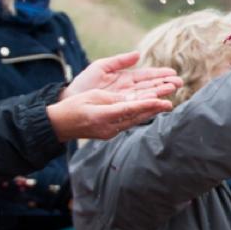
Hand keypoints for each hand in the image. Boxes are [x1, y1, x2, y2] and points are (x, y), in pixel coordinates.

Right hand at [48, 84, 179, 141]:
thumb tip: (131, 98)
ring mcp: (109, 132)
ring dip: (149, 113)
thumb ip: (113, 98)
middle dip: (153, 110)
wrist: (59, 125)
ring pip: (133, 121)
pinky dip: (139, 116)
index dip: (147, 105)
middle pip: (136, 117)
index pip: (129, 109)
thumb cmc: (73, 106)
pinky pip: (128, 123)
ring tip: (164, 106)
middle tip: (170, 103)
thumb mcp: (93, 97)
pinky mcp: (109, 133)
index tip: (161, 101)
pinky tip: (148, 112)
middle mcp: (109, 127)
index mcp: (103, 116)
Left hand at [64, 50, 182, 100]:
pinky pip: (136, 106)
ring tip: (172, 90)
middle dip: (164, 84)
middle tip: (179, 82)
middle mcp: (128, 91)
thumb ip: (119, 61)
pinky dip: (147, 104)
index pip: (146, 76)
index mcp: (125, 79)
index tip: (172, 73)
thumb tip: (138, 54)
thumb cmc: (84, 83)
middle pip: (150, 87)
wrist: (70, 99)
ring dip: (159, 93)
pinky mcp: (120, 109)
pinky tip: (157, 101)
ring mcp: (125, 100)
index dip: (159, 74)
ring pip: (146, 96)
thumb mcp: (101, 67)